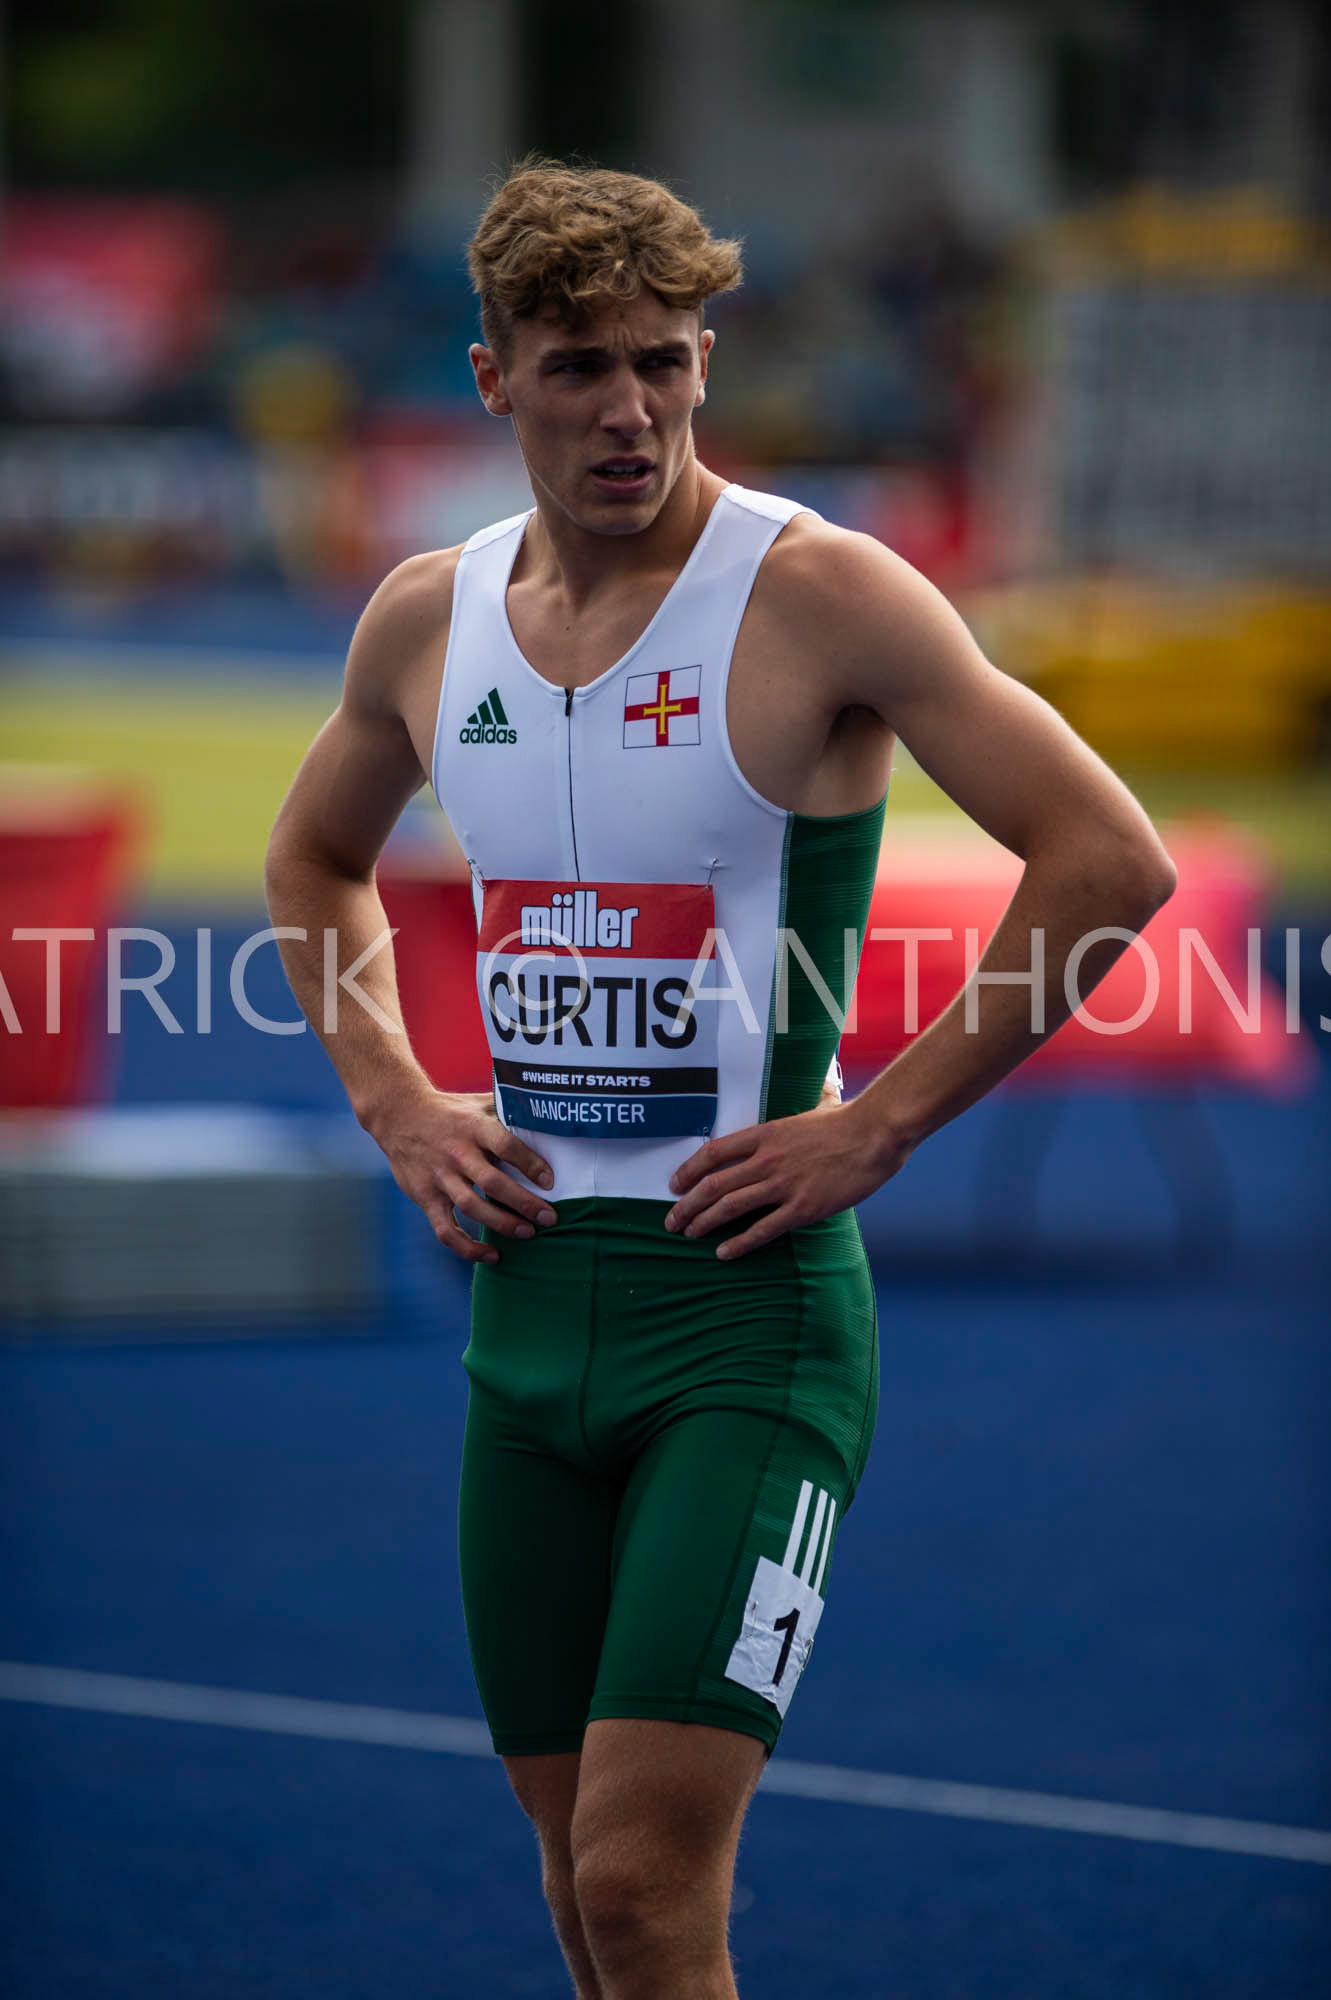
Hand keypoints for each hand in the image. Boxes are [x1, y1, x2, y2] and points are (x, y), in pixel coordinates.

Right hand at [372, 1086, 557, 1265]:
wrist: (398, 1115)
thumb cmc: (450, 1111)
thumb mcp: (479, 1102)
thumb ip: (508, 1110)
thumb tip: (548, 1115)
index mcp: (473, 1127)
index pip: (505, 1145)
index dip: (529, 1164)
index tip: (549, 1181)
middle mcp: (456, 1153)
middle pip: (492, 1182)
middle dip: (523, 1203)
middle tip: (548, 1218)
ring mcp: (439, 1177)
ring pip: (472, 1207)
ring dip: (502, 1223)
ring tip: (528, 1233)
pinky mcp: (425, 1197)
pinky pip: (446, 1230)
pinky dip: (468, 1248)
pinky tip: (492, 1255)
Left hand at [664, 1094, 907, 1259]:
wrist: (874, 1133)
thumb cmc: (842, 1123)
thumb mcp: (799, 1118)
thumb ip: (777, 1132)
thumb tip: (765, 1139)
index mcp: (764, 1135)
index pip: (712, 1153)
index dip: (688, 1170)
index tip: (674, 1185)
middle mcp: (766, 1159)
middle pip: (713, 1185)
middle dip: (686, 1205)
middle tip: (672, 1220)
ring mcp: (783, 1184)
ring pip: (730, 1207)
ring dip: (703, 1223)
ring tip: (689, 1234)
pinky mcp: (802, 1208)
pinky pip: (762, 1229)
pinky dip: (738, 1243)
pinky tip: (724, 1252)